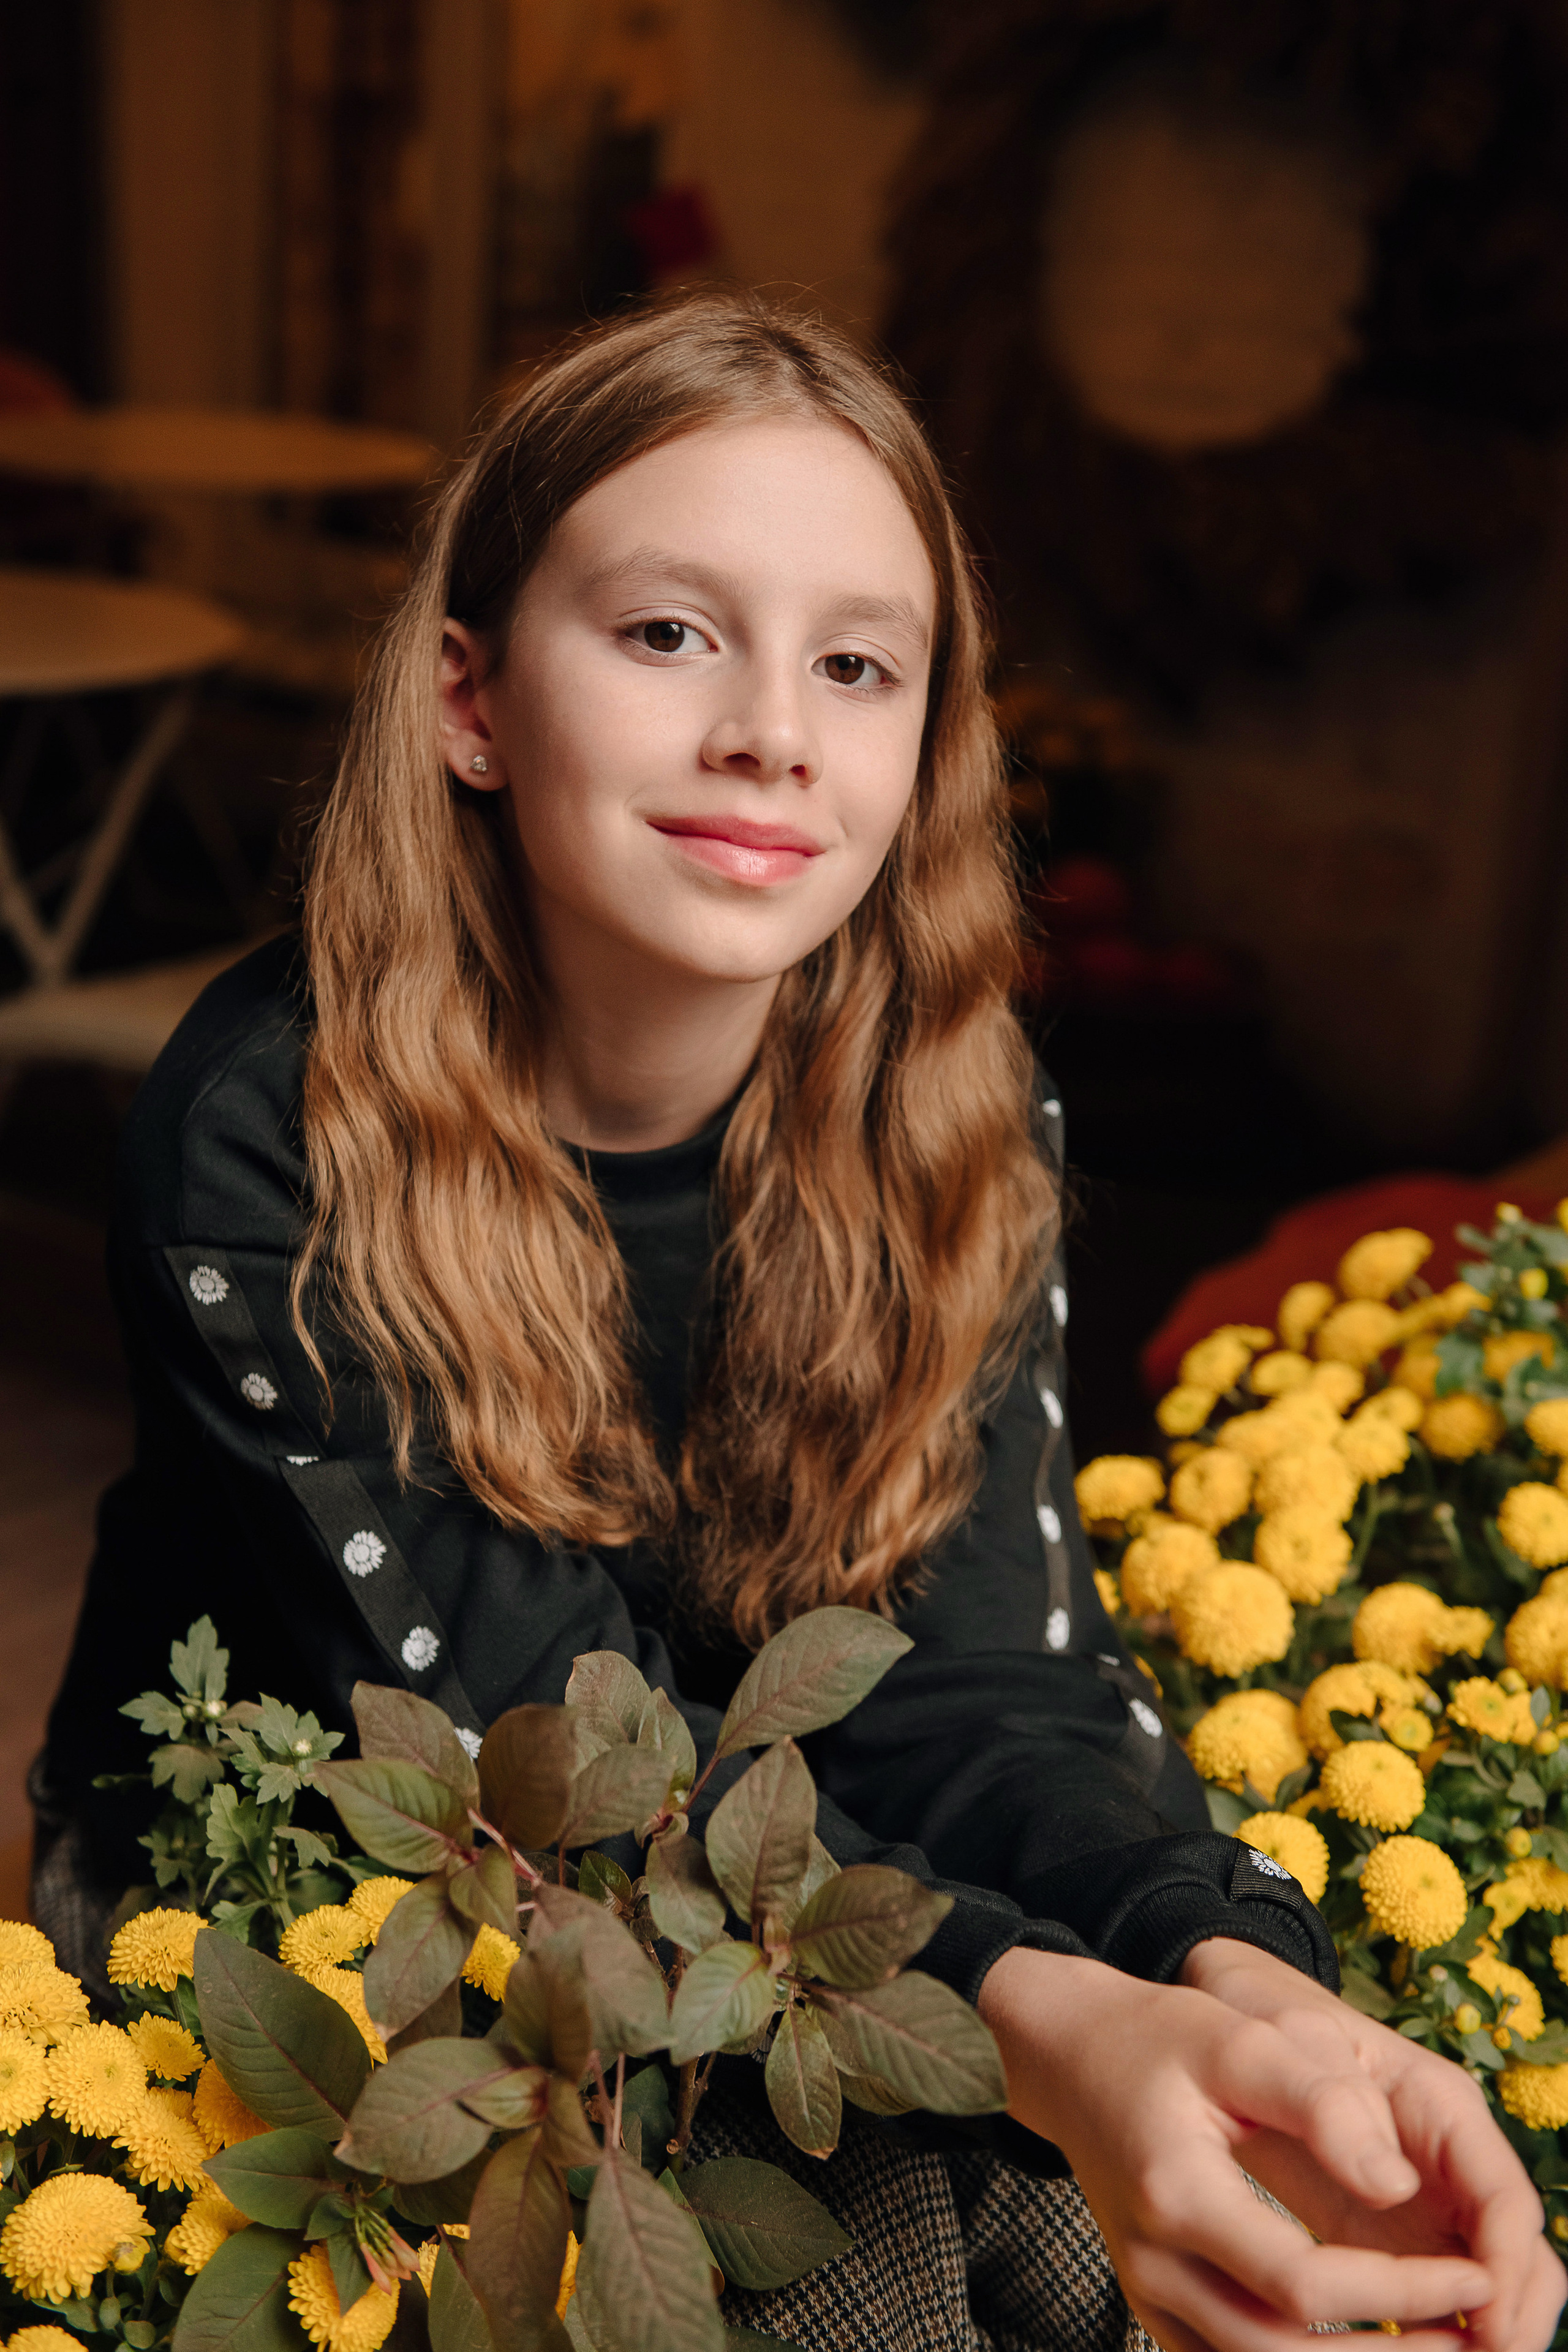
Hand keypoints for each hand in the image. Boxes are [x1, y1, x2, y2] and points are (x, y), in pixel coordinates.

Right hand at [975, 1939, 1563, 2351]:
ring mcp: (1148, 2294)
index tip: (1473, 2274)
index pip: (1300, 2284)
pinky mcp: (1156, 2307)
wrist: (1073, 2058)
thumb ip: (1322, 2102)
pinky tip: (1367, 2345)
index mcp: (1174, 2192)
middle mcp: (1152, 2262)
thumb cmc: (1162, 2040)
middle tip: (1472, 2334)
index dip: (1396, 2294)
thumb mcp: (1241, 2039)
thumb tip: (1398, 2184)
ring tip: (1438, 2346)